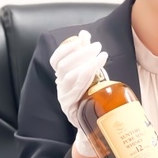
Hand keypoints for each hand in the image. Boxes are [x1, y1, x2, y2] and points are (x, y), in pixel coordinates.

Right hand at [49, 30, 107, 156]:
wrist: (95, 123)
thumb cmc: (93, 95)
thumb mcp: (91, 73)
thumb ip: (86, 54)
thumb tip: (84, 34)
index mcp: (62, 76)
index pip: (56, 60)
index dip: (65, 48)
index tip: (78, 39)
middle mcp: (60, 86)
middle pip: (64, 66)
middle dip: (81, 53)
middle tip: (98, 46)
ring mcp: (64, 97)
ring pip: (69, 76)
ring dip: (85, 63)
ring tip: (100, 55)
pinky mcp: (69, 107)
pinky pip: (75, 90)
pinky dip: (83, 77)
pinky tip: (92, 68)